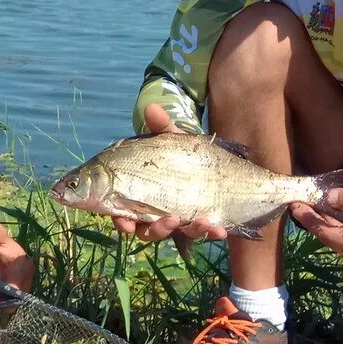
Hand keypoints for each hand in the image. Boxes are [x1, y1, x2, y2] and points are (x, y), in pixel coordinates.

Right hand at [110, 104, 229, 244]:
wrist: (214, 164)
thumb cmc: (182, 155)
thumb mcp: (173, 140)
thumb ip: (162, 128)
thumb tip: (151, 108)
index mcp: (141, 196)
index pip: (124, 214)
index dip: (122, 221)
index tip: (125, 222)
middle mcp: (157, 213)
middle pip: (148, 231)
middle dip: (157, 230)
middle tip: (170, 221)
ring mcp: (180, 221)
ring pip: (179, 235)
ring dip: (189, 231)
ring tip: (201, 222)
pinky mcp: (201, 224)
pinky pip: (204, 233)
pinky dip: (211, 232)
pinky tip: (220, 229)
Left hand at [291, 188, 342, 270]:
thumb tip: (329, 197)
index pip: (327, 234)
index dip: (309, 220)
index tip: (295, 206)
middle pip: (331, 239)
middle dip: (315, 222)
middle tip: (299, 204)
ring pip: (339, 241)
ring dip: (326, 225)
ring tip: (310, 208)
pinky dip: (339, 228)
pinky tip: (331, 215)